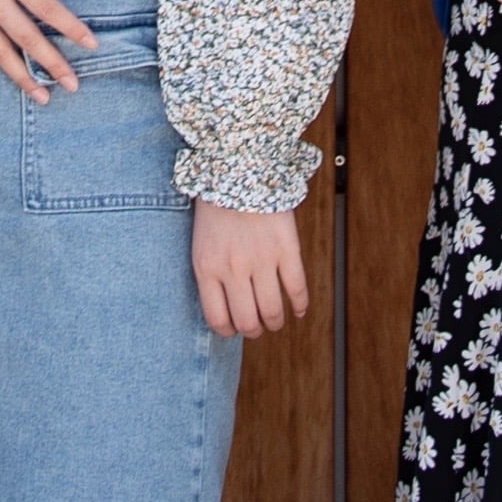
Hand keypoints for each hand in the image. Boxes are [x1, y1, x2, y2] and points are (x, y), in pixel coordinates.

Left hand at [191, 201, 310, 338]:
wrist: (238, 170)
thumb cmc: (216, 208)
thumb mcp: (201, 243)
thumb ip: (211, 274)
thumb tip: (225, 308)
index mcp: (207, 268)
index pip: (217, 319)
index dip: (228, 331)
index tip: (234, 329)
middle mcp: (233, 269)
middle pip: (247, 321)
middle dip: (254, 330)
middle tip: (258, 327)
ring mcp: (261, 260)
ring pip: (272, 311)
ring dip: (275, 322)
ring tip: (276, 319)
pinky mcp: (286, 249)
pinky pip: (297, 288)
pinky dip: (300, 305)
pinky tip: (299, 309)